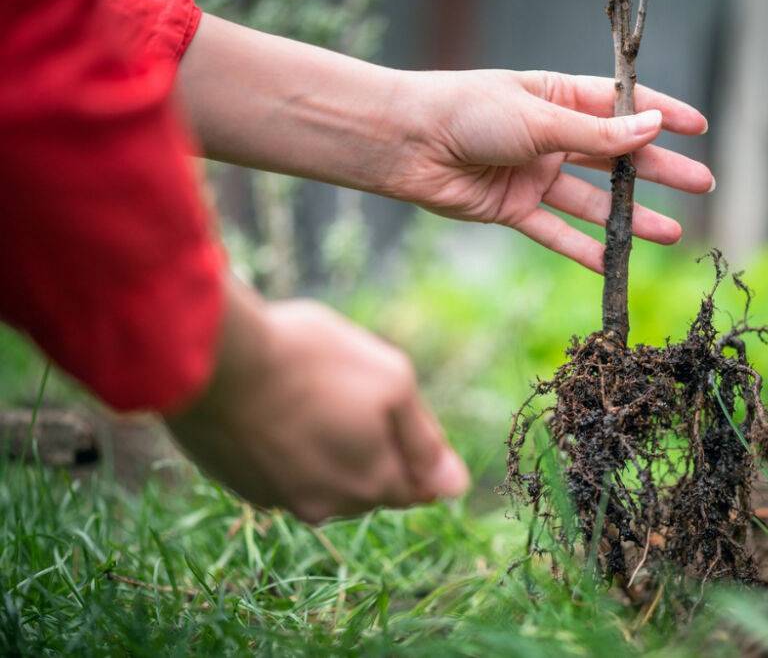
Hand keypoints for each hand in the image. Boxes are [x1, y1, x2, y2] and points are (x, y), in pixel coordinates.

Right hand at [166, 279, 468, 522]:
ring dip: (327, 447)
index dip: (418, 453)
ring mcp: (276, 497)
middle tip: (351, 394)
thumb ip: (424, 440)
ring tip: (310, 397)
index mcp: (372, 483)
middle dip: (372, 448)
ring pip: (321, 478)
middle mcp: (326, 505)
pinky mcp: (237, 481)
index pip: (416, 489)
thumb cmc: (310, 361)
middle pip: (369, 484)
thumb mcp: (391, 381)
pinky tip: (273, 408)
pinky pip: (278, 470)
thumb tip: (456, 486)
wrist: (213, 360)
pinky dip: (285, 446)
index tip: (397, 412)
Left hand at [385, 70, 713, 271]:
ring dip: (629, 217)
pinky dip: (581, 248)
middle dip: (658, 172)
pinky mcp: (513, 209)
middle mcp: (550, 136)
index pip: (620, 107)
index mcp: (558, 97)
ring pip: (592, 200)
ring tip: (671, 233)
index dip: (660, 116)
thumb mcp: (540, 118)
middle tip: (700, 185)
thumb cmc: (469, 112)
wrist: (409, 145)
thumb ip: (595, 134)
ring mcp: (534, 174)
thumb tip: (652, 129)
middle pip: (615, 157)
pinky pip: (555, 232)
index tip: (697, 129)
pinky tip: (612, 263)